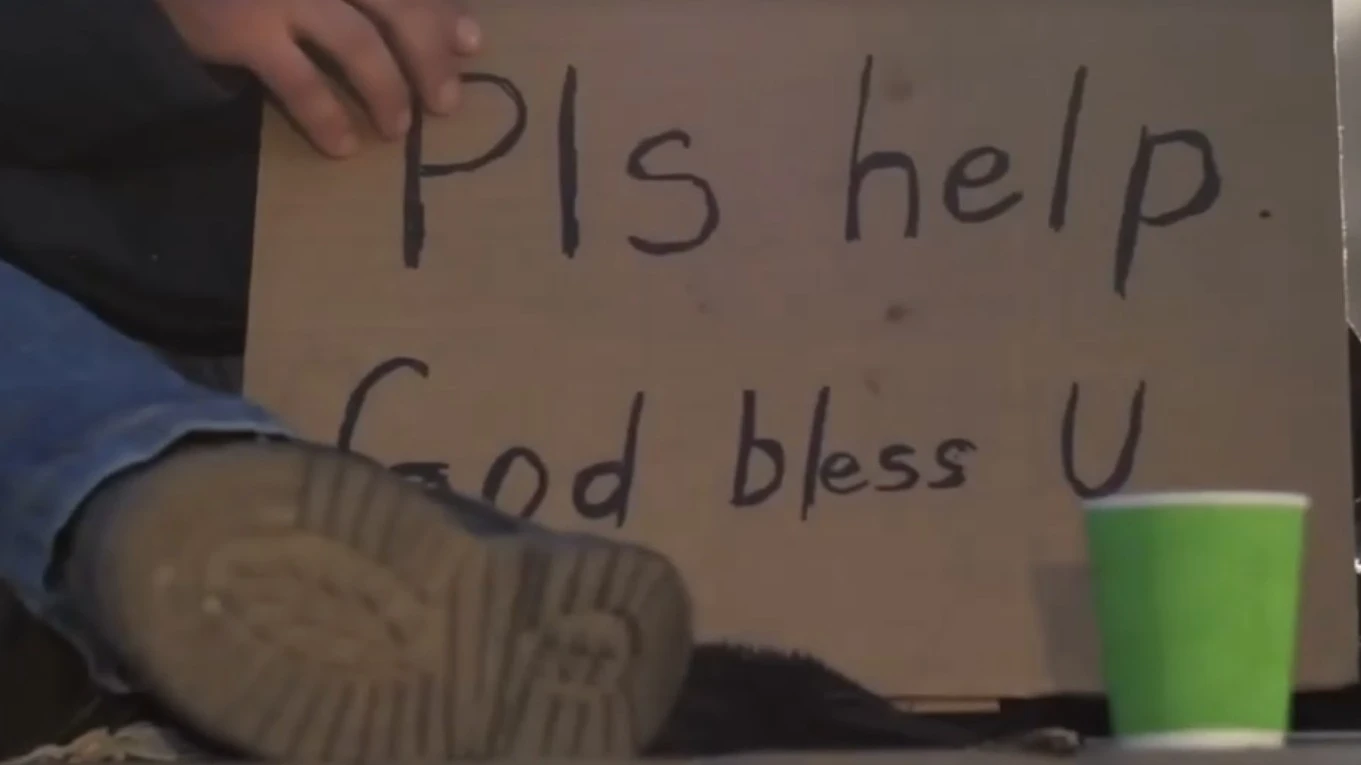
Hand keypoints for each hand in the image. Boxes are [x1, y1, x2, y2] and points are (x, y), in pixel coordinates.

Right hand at [156, 0, 481, 156]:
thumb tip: (452, 30)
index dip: (442, 8)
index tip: (473, 42)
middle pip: (395, 4)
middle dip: (428, 54)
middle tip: (445, 101)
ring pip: (359, 43)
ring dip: (389, 91)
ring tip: (398, 128)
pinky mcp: (243, 28)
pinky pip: (302, 81)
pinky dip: (330, 117)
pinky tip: (344, 145)